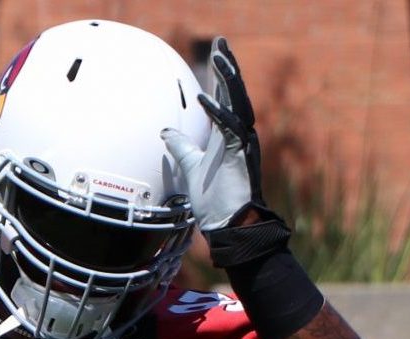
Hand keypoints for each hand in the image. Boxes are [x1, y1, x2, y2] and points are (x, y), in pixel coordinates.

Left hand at [161, 36, 267, 233]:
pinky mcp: (241, 156)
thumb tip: (166, 131)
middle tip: (221, 43)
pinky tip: (204, 97)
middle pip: (235, 93)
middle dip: (228, 67)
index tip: (216, 52)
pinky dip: (218, 111)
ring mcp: (243, 144)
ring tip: (218, 58)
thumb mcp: (191, 167)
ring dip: (227, 80)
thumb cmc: (214, 200)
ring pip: (238, 104)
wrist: (228, 225)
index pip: (226, 98)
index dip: (221, 75)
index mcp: (228, 135)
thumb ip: (181, 147)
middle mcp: (239, 135)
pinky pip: (230, 128)